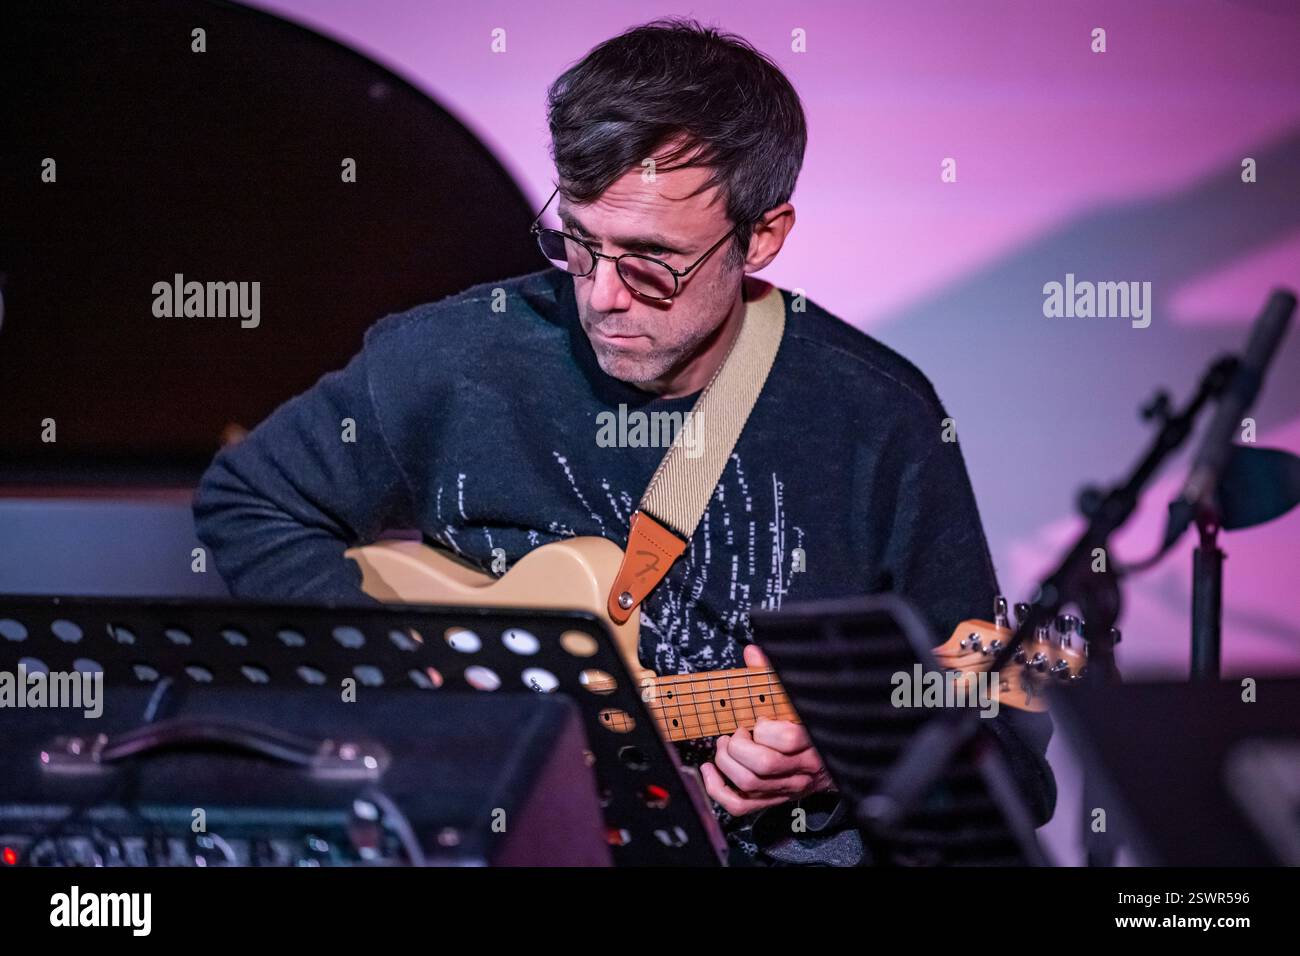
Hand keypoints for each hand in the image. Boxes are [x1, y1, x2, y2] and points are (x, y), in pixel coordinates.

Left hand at [700, 644, 833, 814]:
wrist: (835, 761)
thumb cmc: (811, 724)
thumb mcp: (796, 699)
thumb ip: (773, 675)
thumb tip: (752, 652)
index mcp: (814, 740)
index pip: (787, 738)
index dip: (764, 728)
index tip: (758, 720)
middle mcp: (803, 769)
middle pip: (763, 765)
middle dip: (739, 745)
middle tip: (736, 733)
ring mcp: (787, 788)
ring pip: (750, 784)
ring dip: (726, 762)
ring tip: (725, 746)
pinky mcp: (772, 800)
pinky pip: (741, 805)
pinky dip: (718, 789)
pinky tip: (710, 770)